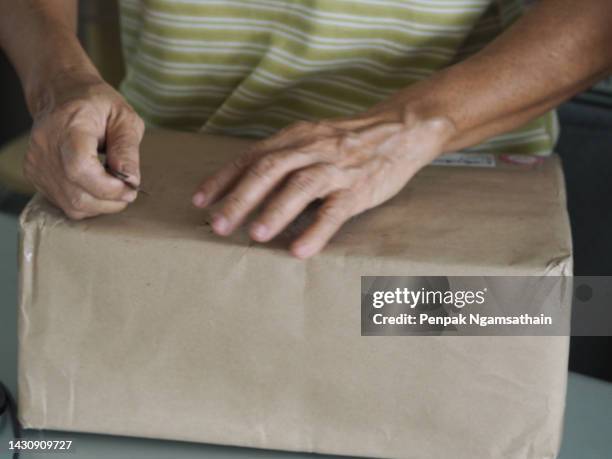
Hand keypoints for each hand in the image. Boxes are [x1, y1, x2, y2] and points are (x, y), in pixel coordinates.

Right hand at [24, 72, 144, 218]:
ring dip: (101, 205)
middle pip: (77, 194)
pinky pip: (64, 203)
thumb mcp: (124, 117)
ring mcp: (36, 164)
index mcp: (68, 126)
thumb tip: (131, 180)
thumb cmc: (97, 104)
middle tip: (128, 190)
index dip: (108, 187)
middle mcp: (45, 147)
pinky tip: (97, 186)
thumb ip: (127, 149)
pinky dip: (87, 202)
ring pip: (71, 205)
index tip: (130, 187)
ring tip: (114, 188)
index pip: (80, 168)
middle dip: (110, 201)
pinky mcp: (35, 175)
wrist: (61, 94)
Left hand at [192, 109, 454, 257]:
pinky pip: (335, 210)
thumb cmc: (348, 141)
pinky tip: (300, 250)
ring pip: (300, 185)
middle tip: (218, 225)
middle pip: (269, 170)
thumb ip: (282, 156)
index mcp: (295, 138)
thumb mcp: (311, 138)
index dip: (223, 179)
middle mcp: (311, 149)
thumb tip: (245, 183)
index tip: (200, 200)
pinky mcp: (359, 188)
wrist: (399, 130)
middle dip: (240, 198)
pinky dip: (317, 230)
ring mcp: (336, 168)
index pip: (251, 157)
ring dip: (275, 210)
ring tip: (255, 235)